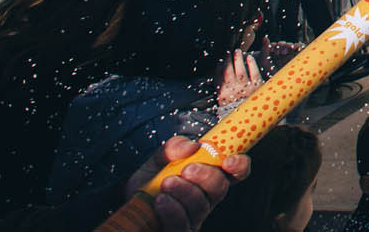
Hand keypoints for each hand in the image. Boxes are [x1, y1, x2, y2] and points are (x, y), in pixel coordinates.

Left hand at [123, 136, 249, 231]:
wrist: (129, 209)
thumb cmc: (148, 186)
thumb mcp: (157, 161)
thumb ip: (173, 148)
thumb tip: (191, 146)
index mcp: (206, 178)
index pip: (234, 173)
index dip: (239, 166)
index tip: (228, 160)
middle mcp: (205, 199)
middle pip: (220, 189)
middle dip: (206, 176)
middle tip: (188, 169)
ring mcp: (194, 218)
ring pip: (201, 206)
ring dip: (185, 191)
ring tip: (166, 183)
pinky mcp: (180, 231)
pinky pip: (182, 224)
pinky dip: (172, 210)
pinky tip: (160, 200)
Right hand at [216, 50, 262, 107]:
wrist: (250, 118)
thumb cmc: (235, 107)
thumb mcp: (224, 100)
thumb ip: (220, 87)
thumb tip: (218, 71)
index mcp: (223, 96)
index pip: (218, 78)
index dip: (219, 66)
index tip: (220, 59)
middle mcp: (233, 92)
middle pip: (228, 72)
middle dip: (228, 60)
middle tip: (228, 52)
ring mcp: (246, 89)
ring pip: (240, 71)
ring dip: (238, 60)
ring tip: (238, 51)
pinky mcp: (257, 87)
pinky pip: (254, 73)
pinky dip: (251, 64)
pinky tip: (250, 57)